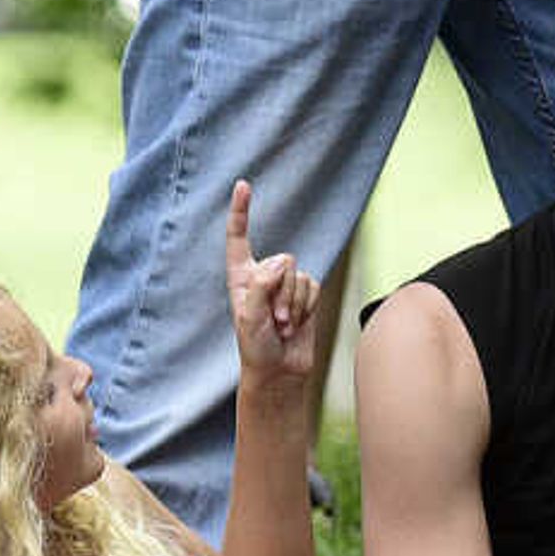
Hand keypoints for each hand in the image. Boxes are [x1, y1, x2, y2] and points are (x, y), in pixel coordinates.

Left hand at [223, 178, 317, 387]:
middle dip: (283, 292)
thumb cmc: (256, 347)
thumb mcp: (249, 317)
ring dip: (295, 304)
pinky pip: (315, 287)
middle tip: (275, 320)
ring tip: (284, 326)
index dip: (241, 211)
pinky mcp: (305, 294)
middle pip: (283, 261)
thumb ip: (261, 285)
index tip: (243, 185)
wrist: (280, 370)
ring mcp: (285, 284)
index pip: (239, 237)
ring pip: (300, 275)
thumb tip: (280, 263)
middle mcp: (262, 276)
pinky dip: (308, 307)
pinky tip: (297, 323)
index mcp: (240, 276)